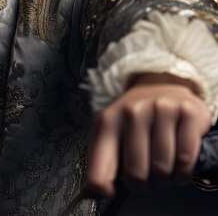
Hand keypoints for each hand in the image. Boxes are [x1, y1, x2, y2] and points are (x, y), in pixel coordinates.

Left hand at [84, 72, 211, 196]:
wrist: (161, 85)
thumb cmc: (135, 117)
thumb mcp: (112, 132)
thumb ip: (102, 162)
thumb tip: (93, 193)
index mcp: (108, 121)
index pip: (100, 164)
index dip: (101, 186)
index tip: (106, 192)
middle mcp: (132, 113)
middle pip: (136, 174)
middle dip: (143, 184)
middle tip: (146, 177)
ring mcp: (160, 110)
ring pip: (163, 169)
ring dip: (165, 178)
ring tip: (162, 167)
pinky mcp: (186, 112)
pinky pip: (186, 159)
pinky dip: (184, 171)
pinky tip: (178, 163)